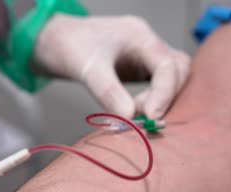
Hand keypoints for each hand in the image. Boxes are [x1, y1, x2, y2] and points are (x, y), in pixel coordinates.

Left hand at [34, 14, 189, 118]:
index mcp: (140, 35)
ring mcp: (144, 56)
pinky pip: (157, 85)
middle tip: (142, 115)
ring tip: (135, 113)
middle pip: (178, 71)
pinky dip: (152, 100)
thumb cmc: (67, 45)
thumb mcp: (87, 68)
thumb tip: (129, 117)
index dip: (164, 93)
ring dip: (161, 99)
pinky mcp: (137, 69)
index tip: (150, 117)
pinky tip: (136, 111)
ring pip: (171, 78)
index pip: (168, 65)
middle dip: (165, 96)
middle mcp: (147, 44)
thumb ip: (108, 92)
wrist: (52, 42)